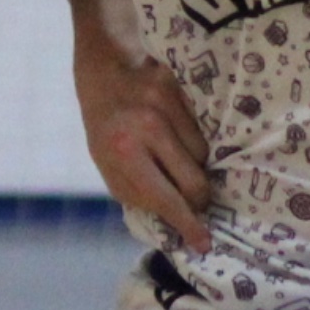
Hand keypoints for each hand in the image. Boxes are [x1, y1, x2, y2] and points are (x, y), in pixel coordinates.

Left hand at [76, 40, 210, 249]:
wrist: (104, 66)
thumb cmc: (105, 124)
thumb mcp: (107, 164)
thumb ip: (137, 193)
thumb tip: (173, 223)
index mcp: (122, 153)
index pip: (165, 199)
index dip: (187, 225)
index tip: (204, 243)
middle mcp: (147, 128)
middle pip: (195, 181)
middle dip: (198, 199)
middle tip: (195, 201)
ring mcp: (167, 105)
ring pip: (204, 155)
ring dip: (195, 164)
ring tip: (177, 156)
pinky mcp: (182, 88)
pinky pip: (205, 128)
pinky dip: (196, 139)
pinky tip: (180, 132)